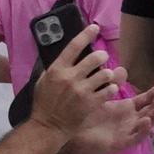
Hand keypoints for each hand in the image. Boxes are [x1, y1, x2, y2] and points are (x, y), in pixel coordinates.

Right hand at [27, 28, 149, 153]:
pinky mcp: (90, 103)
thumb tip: (67, 53)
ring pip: (105, 73)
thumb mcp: (43, 81)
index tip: (95, 27)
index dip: (86, 34)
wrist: (48, 126)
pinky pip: (109, 90)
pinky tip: (108, 89)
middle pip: (95, 58)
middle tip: (102, 58)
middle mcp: (70, 77)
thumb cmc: (44, 103)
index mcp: (57, 69)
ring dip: (108, 74)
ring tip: (106, 76)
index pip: (74, 46)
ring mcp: (81, 90)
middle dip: (102, 56)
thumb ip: (56, 67)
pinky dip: (111, 88)